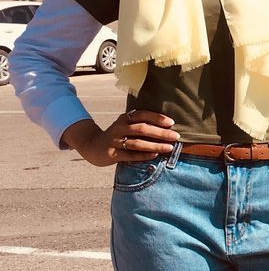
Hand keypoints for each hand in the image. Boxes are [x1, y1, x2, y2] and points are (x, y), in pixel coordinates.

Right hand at [62, 110, 179, 167]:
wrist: (92, 146)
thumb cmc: (117, 136)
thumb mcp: (126, 126)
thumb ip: (141, 125)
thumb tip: (167, 128)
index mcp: (124, 118)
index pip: (142, 115)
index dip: (157, 118)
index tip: (171, 122)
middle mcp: (119, 128)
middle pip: (142, 129)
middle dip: (160, 133)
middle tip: (176, 136)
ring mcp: (115, 141)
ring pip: (137, 143)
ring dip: (155, 145)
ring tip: (169, 147)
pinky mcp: (112, 154)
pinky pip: (130, 155)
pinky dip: (143, 155)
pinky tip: (154, 155)